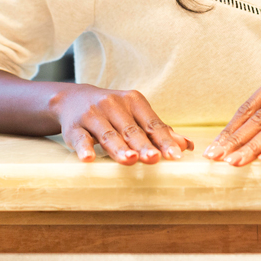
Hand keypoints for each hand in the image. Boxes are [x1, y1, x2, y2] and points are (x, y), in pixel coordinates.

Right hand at [49, 84, 193, 164]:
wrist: (74, 99)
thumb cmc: (113, 112)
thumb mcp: (135, 115)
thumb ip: (158, 130)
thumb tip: (187, 146)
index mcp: (133, 101)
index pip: (152, 123)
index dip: (164, 140)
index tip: (176, 155)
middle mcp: (113, 104)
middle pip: (131, 130)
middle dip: (144, 145)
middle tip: (155, 159)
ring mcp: (93, 115)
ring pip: (108, 135)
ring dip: (119, 148)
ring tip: (130, 160)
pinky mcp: (74, 127)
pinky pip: (80, 138)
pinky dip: (84, 148)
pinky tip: (88, 158)